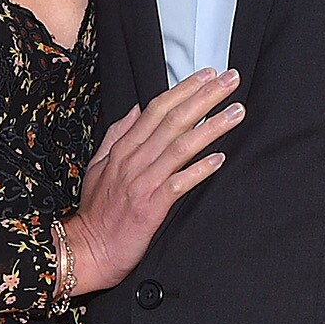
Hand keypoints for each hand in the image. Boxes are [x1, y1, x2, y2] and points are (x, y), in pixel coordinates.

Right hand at [56, 69, 242, 296]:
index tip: (207, 74)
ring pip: (181, 146)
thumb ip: (118, 135)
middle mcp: (134, 160)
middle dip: (204, 97)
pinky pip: (180, 183)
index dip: (184, 89)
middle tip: (229, 80)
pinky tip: (220, 158)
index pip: (156, 108)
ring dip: (211, 127)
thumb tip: (137, 109)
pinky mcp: (151, 206)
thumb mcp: (99, 166)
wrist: (88, 249)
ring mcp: (143, 182)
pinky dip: (200, 169)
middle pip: (173, 120)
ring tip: (236, 112)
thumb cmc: (97, 212)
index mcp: (123, 148)